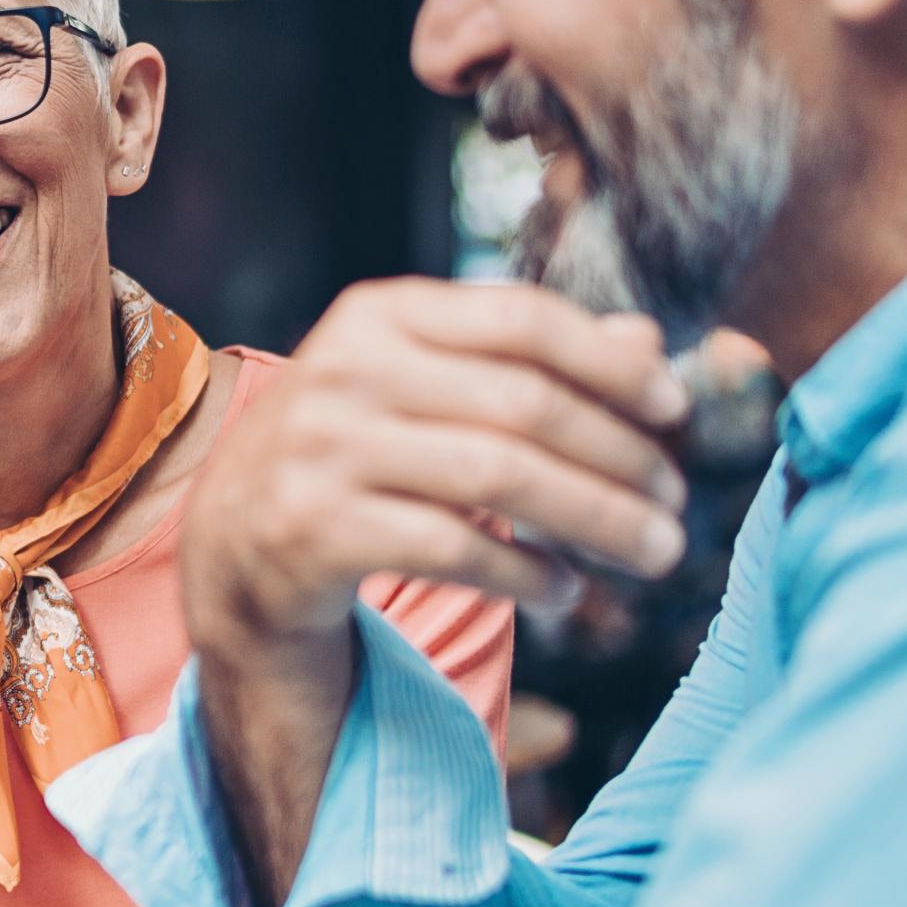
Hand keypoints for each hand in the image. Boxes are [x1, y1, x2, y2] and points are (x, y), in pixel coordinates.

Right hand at [180, 277, 691, 668]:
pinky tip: (566, 590)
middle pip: (523, 405)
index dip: (610, 365)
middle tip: (676, 503)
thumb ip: (523, 361)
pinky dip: (527, 573)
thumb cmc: (351, 457)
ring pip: (499, 478)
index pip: (521, 318)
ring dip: (597, 519)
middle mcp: (343, 372)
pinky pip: (454, 548)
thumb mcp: (424, 389)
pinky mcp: (313, 531)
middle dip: (620, 457)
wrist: (230, 548)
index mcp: (377, 315)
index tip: (675, 411)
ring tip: (654, 551)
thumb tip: (648, 341)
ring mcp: (321, 451)